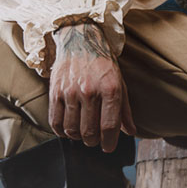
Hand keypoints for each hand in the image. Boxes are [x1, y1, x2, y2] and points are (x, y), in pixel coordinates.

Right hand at [49, 21, 135, 151]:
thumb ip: (125, 109)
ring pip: (72, 130)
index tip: (108, 147)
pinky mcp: (55, 92)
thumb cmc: (103, 63)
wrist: (80, 40)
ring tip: (83, 132)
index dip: (109, 142)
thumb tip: (131, 132)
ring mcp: (70, 92)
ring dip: (78, 137)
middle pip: (90, 132)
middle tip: (96, 138)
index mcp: (110, 88)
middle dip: (94, 141)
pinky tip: (68, 127)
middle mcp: (90, 91)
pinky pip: (55, 123)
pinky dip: (62, 131)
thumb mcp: (120, 81)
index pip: (109, 126)